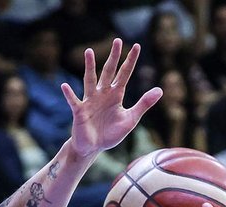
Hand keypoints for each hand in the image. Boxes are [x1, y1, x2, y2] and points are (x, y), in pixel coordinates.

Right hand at [65, 39, 162, 156]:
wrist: (93, 147)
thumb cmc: (110, 133)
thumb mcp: (130, 119)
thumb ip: (143, 104)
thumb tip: (160, 90)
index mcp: (116, 95)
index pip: (124, 74)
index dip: (130, 61)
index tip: (136, 46)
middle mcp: (103, 94)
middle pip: (108, 71)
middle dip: (113, 57)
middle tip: (117, 40)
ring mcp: (90, 101)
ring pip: (90, 80)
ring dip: (90, 67)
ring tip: (89, 52)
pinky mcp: (79, 111)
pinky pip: (74, 101)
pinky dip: (69, 94)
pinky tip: (65, 86)